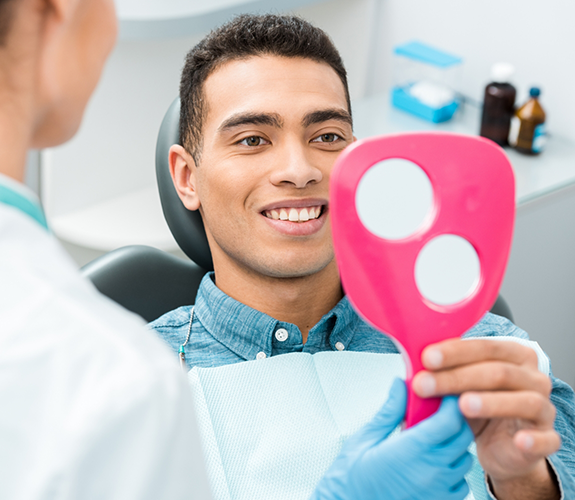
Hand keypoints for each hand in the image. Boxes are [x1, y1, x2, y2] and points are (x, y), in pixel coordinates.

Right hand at [311, 378, 473, 499]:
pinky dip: (450, 473)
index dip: (451, 404)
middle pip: (462, 438)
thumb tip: (401, 385)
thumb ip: (390, 410)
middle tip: (436, 415)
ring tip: (428, 444)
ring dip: (452, 448)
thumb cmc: (351, 479)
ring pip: (463, 461)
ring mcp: (437, 492)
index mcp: (410, 450)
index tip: (444, 396)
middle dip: (454, 421)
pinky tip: (429, 468)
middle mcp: (430, 472)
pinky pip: (460, 485)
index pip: (448, 420)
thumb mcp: (366, 439)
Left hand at [412, 338, 560, 497]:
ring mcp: (543, 408)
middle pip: (498, 372)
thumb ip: (443, 372)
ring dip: (490, 402)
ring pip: (523, 400)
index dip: (455, 351)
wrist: (500, 445)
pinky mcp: (547, 438)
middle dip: (457, 377)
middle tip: (426, 384)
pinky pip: (546, 439)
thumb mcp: (459, 385)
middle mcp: (532, 377)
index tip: (427, 357)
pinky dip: (533, 440)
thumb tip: (414, 364)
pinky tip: (519, 440)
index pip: (485, 347)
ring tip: (462, 405)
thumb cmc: (480, 406)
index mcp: (513, 355)